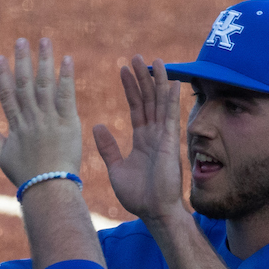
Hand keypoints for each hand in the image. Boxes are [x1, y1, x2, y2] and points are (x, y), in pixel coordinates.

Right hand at [0, 38, 82, 186]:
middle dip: (22, 60)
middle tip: (21, 40)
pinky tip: (67, 59)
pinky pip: (66, 95)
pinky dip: (66, 77)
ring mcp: (49, 119)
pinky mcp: (68, 122)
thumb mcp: (4, 157)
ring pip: (45, 84)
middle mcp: (31, 118)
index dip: (2, 75)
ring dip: (44, 61)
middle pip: (25, 84)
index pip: (7, 95)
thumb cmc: (26, 176)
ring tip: (44, 41)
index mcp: (16, 125)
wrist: (49, 188)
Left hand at [92, 55, 185, 221]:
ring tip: (153, 60)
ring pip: (160, 103)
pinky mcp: (171, 142)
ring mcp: (164, 137)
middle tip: (136, 56)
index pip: (135, 107)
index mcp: (142, 139)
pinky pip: (171, 116)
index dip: (130, 88)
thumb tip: (97, 126)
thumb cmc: (137, 195)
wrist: (153, 212)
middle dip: (142, 78)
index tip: (123, 69)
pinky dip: (171, 99)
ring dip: (157, 81)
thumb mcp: (115, 168)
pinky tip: (171, 82)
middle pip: (148, 99)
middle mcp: (154, 134)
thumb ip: (108, 147)